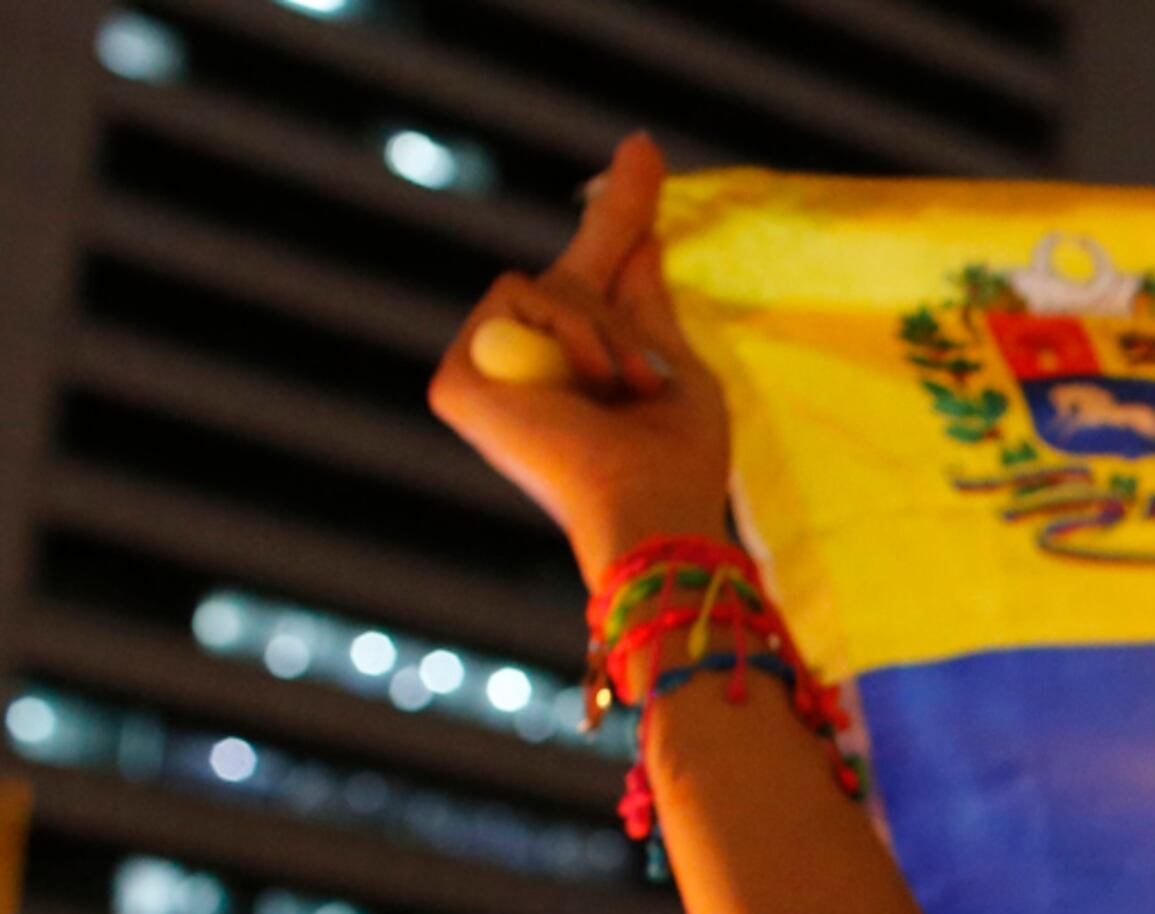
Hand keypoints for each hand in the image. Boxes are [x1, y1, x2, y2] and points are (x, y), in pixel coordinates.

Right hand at [427, 132, 728, 577]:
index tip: (643, 147)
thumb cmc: (678, 459)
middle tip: (662, 269)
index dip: (620, 213)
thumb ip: (645, 301)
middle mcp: (533, 370)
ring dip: (606, 326)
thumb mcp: (675, 364)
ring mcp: (489, 373)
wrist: (649, 504)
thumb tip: (640, 236)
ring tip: (631, 386)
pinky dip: (566, 330)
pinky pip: (516, 295)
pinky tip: (587, 383)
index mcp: (584, 373)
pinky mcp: (457, 378)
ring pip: (548, 282)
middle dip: (620, 230)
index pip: (597, 280)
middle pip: (571, 270)